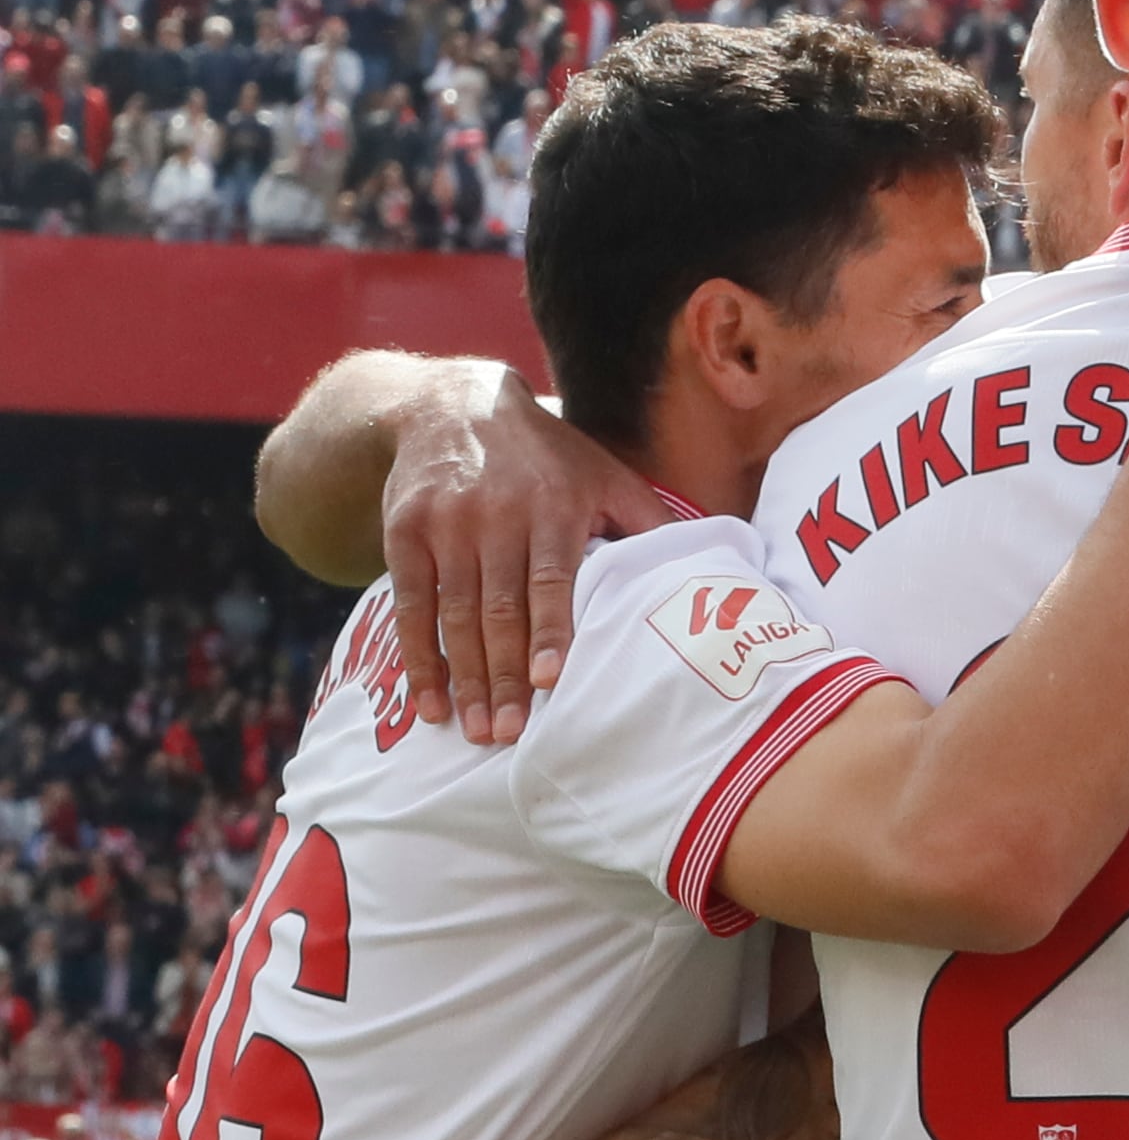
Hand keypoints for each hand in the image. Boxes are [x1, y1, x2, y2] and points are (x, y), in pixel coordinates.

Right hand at [384, 367, 676, 746]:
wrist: (454, 405)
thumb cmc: (550, 456)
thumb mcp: (606, 475)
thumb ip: (650, 523)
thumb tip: (712, 567)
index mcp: (553, 505)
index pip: (550, 578)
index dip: (551, 631)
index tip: (552, 681)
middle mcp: (494, 515)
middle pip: (498, 608)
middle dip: (504, 675)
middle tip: (510, 734)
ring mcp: (445, 525)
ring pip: (454, 614)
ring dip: (465, 678)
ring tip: (478, 731)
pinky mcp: (404, 532)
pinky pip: (410, 605)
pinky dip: (419, 657)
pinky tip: (431, 701)